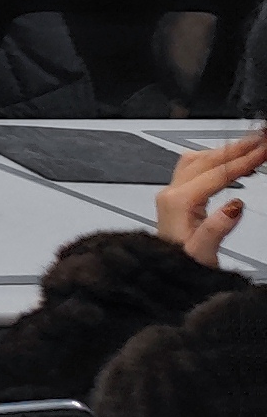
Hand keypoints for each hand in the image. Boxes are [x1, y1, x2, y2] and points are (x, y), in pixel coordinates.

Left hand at [157, 132, 266, 264]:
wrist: (161, 277)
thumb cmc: (178, 269)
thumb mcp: (201, 255)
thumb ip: (215, 229)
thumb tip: (234, 206)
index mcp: (178, 203)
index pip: (216, 173)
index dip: (243, 161)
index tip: (263, 150)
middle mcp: (171, 194)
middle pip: (206, 160)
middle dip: (237, 148)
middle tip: (261, 139)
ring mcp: (171, 194)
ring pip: (198, 160)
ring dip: (225, 151)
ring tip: (252, 147)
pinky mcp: (175, 198)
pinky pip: (195, 169)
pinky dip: (216, 160)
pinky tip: (232, 163)